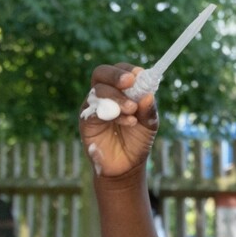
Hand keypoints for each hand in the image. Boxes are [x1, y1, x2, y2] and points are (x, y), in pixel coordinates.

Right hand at [79, 63, 158, 178]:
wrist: (127, 166)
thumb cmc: (137, 141)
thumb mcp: (149, 124)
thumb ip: (149, 109)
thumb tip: (148, 95)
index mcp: (119, 89)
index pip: (119, 70)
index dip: (129, 70)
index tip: (140, 74)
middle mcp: (103, 94)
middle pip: (101, 73)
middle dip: (115, 75)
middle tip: (130, 81)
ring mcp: (93, 107)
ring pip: (98, 91)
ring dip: (117, 97)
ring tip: (132, 110)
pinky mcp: (86, 122)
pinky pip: (93, 111)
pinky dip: (111, 113)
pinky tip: (128, 122)